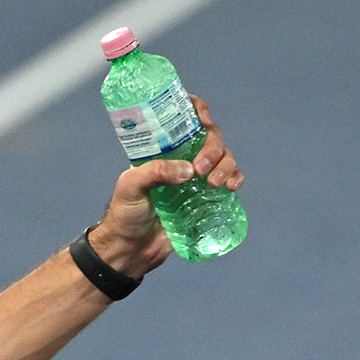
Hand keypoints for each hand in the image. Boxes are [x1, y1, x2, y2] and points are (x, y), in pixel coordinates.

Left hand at [84, 96, 241, 277]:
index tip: (203, 119)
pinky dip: (235, 179)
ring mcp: (196, 178)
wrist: (131, 250)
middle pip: (210, 136)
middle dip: (213, 146)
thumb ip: (154, 173)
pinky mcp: (206, 198)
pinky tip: (232, 187)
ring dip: (226, 163)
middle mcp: (182, 157)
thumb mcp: (131, 187)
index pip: (183, 117)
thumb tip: (187, 170)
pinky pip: (229, 181)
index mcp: (162, 147)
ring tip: (215, 183)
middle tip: (201, 167)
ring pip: (224, 157)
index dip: (196, 109)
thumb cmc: (125, 214)